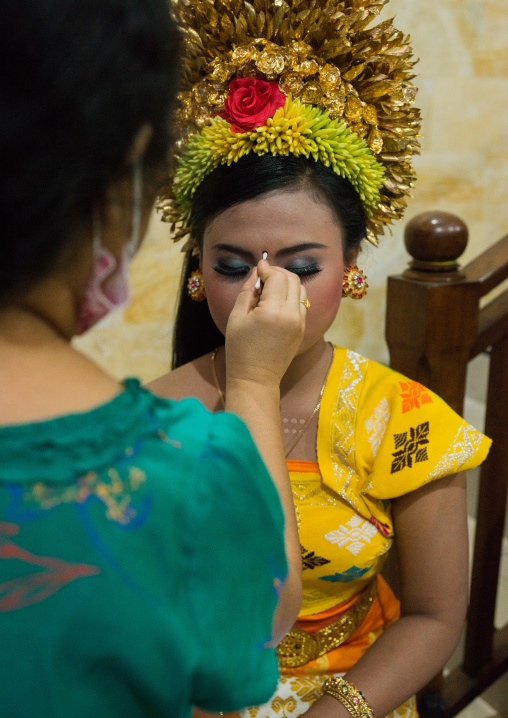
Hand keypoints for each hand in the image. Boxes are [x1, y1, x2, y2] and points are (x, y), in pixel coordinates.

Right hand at [225, 258, 306, 389]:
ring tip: (270, 288)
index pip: (277, 277)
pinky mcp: (303, 329)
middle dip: (278, 273)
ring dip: (287, 283)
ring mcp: (300, 322)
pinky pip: (301, 304)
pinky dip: (292, 296)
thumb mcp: (237, 317)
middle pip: (293, 279)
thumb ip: (248, 291)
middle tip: (263, 276)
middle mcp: (292, 314)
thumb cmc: (240, 350)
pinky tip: (277, 301)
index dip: (267, 269)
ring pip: (301, 290)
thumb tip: (256, 273)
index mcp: (273, 311)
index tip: (258, 267)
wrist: (256, 379)